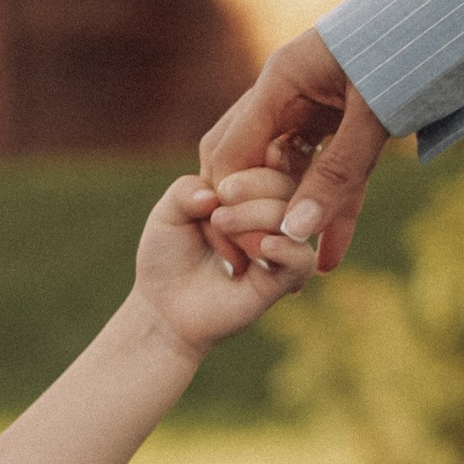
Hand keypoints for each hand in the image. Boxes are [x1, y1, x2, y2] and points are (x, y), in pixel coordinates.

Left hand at [131, 174, 315, 358]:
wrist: (162, 307)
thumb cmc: (167, 256)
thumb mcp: (168, 212)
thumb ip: (187, 189)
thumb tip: (214, 192)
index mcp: (250, 191)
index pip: (271, 160)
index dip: (260, 156)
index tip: (238, 163)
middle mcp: (271, 215)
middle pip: (286, 182)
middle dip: (252, 185)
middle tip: (219, 202)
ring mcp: (280, 246)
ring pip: (293, 216)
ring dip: (256, 214)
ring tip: (220, 223)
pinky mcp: (282, 280)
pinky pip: (301, 258)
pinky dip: (284, 246)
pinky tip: (259, 245)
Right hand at [196, 29, 395, 272]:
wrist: (457, 10)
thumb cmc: (414, 46)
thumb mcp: (375, 114)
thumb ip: (337, 173)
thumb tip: (296, 232)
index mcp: (279, 82)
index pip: (230, 156)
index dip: (231, 206)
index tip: (246, 250)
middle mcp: (286, 94)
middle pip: (245, 164)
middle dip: (251, 214)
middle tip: (261, 263)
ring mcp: (312, 105)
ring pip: (287, 172)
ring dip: (293, 218)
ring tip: (299, 273)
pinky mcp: (340, 117)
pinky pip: (327, 169)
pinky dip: (330, 207)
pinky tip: (332, 253)